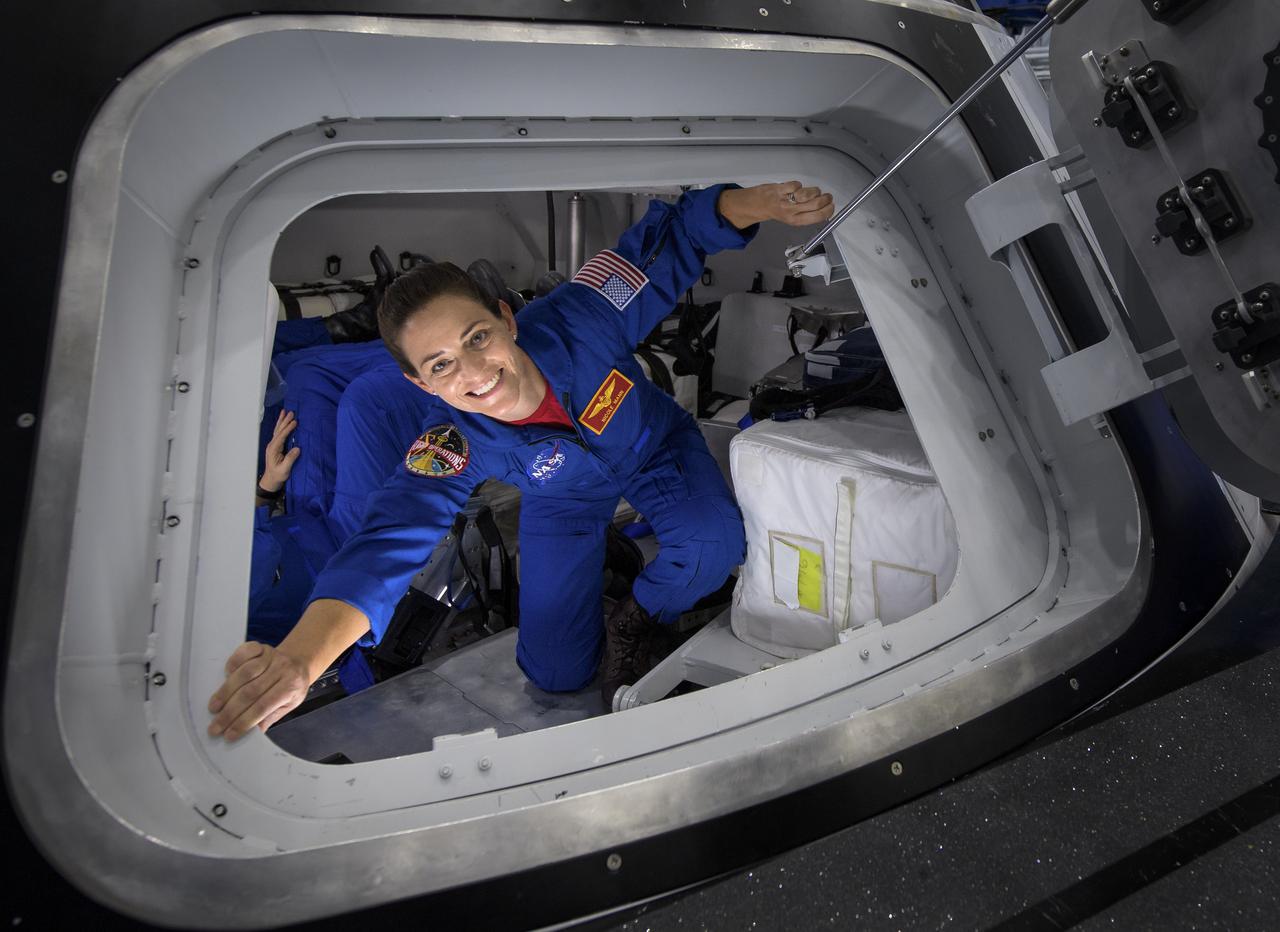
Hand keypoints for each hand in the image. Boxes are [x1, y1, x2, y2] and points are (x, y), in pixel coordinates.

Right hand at [207, 642, 311, 739]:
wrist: (299, 663)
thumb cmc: (291, 686)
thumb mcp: (288, 706)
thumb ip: (269, 718)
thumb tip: (250, 735)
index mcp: (291, 687)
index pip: (263, 707)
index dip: (243, 722)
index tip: (229, 734)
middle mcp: (282, 669)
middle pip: (250, 692)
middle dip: (229, 713)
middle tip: (216, 726)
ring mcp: (271, 656)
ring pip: (243, 674)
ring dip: (225, 693)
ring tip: (214, 708)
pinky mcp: (261, 647)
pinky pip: (243, 653)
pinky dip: (232, 664)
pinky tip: (224, 677)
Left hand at [260, 409, 300, 493]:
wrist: (271, 479)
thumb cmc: (278, 475)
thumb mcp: (285, 469)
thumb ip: (290, 459)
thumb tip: (297, 448)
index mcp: (273, 449)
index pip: (281, 436)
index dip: (288, 429)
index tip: (294, 422)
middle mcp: (272, 445)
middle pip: (278, 430)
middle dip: (284, 421)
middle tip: (291, 412)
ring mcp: (273, 445)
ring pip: (277, 430)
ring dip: (282, 421)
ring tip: (285, 412)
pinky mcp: (276, 446)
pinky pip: (279, 434)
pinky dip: (281, 426)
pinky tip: (283, 422)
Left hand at [716, 182, 834, 229]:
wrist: (755, 205)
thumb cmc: (775, 211)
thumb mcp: (792, 218)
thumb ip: (807, 214)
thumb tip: (824, 208)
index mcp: (796, 221)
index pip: (819, 217)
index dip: (829, 210)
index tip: (831, 205)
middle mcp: (791, 212)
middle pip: (817, 204)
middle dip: (825, 198)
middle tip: (826, 196)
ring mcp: (785, 200)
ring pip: (809, 193)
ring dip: (813, 190)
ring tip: (809, 192)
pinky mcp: (780, 189)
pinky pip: (797, 184)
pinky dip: (798, 184)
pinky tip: (793, 188)